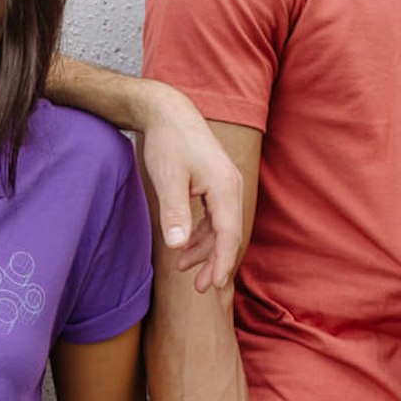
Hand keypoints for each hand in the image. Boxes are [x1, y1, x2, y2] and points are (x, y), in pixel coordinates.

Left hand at [138, 84, 245, 291]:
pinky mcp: (216, 183)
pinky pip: (215, 217)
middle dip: (216, 262)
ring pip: (222, 227)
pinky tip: (184, 246)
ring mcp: (226, 185)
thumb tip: (177, 246)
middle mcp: (232, 187)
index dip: (223, 262)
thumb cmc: (168, 142)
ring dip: (206, 250)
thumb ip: (175, 212)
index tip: (215, 286)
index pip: (229, 234)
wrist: (168, 112)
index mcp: (226, 187)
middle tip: (200, 288)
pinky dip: (202, 234)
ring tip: (184, 269)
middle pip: (230, 234)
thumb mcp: (167, 178)